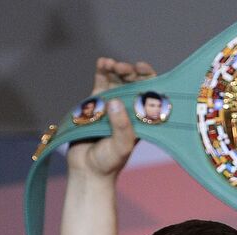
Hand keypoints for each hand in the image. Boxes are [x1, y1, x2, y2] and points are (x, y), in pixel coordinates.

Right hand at [65, 57, 154, 178]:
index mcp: (142, 119)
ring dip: (115, 69)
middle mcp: (130, 110)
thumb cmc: (108, 162)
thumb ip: (121, 126)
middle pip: (133, 84)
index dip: (148, 78)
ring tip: (109, 63)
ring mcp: (113, 106)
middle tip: (123, 67)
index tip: (141, 68)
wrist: (86, 170)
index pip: (150, 93)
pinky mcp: (97, 105)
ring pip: (117, 81)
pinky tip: (101, 63)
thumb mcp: (121, 146)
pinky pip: (101, 84)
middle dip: (129, 72)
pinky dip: (101, 72)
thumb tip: (115, 101)